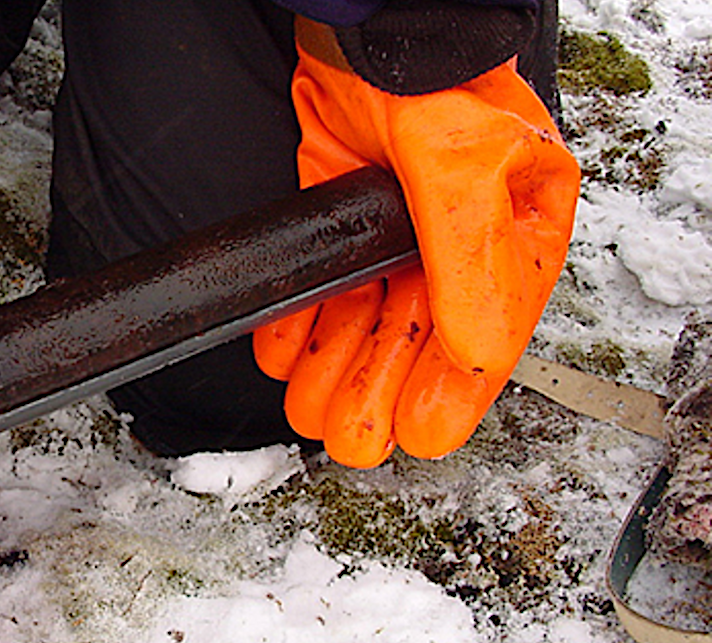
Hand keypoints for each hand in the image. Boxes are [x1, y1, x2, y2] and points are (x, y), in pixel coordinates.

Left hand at [253, 17, 579, 466]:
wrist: (365, 23)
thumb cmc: (435, 74)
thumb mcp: (464, 163)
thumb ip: (471, 258)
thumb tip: (479, 351)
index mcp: (518, 229)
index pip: (491, 329)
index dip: (455, 390)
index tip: (422, 435)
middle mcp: (458, 239)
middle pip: (422, 335)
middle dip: (383, 389)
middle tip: (355, 440)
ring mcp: (397, 231)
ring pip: (368, 318)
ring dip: (337, 367)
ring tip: (312, 410)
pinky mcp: (344, 216)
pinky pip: (325, 285)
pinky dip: (301, 323)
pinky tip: (285, 355)